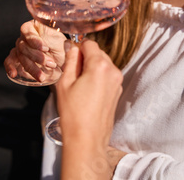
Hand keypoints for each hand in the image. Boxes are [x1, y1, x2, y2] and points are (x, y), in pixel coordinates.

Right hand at [4, 20, 65, 81]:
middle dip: (37, 57)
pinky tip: (13, 73)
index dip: (34, 40)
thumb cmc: (61, 48)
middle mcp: (25, 36)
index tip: (45, 48)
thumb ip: (54, 41)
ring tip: (42, 76)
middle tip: (51, 64)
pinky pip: (10, 61)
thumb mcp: (61, 43)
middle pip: (24, 45)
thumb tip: (52, 41)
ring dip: (31, 67)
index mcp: (35, 27)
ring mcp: (20, 47)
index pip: (28, 30)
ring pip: (19, 56)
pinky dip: (10, 67)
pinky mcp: (17, 58)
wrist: (60, 62)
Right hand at [58, 40, 124, 178]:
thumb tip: (72, 48)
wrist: (87, 139)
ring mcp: (118, 82)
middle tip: (72, 72)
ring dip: (92, 68)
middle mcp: (113, 71)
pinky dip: (98, 77)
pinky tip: (87, 91)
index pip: (90, 44)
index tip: (70, 56)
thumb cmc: (74, 113)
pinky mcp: (118, 91)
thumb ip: (70, 61)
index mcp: (100, 66)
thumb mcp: (65, 83)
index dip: (78, 48)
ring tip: (79, 84)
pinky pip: (107, 76)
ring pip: (104, 64)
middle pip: (98, 53)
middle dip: (85, 58)